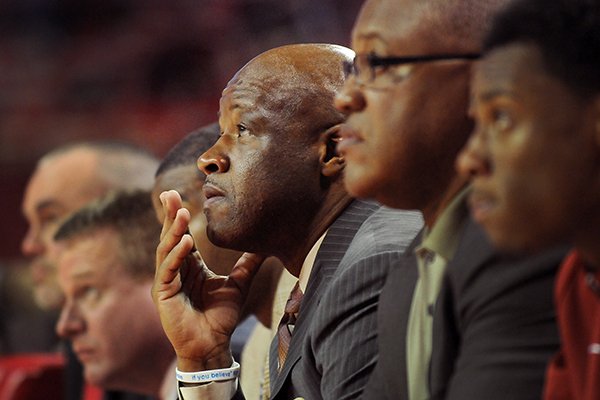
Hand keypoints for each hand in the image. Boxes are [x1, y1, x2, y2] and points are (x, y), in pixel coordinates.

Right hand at [152, 190, 263, 370]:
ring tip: (179, 213)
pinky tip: (186, 242)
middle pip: (169, 237)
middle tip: (169, 194)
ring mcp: (166, 282)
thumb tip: (265, 247)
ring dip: (172, 231)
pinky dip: (176, 256)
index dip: (177, 216)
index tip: (177, 194)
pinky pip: (168, 271)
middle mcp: (174, 270)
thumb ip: (248, 265)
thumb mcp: (238, 284)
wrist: (213, 345)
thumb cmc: (220, 317)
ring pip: (166, 250)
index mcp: (188, 265)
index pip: (181, 235)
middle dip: (168, 215)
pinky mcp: (163, 295)